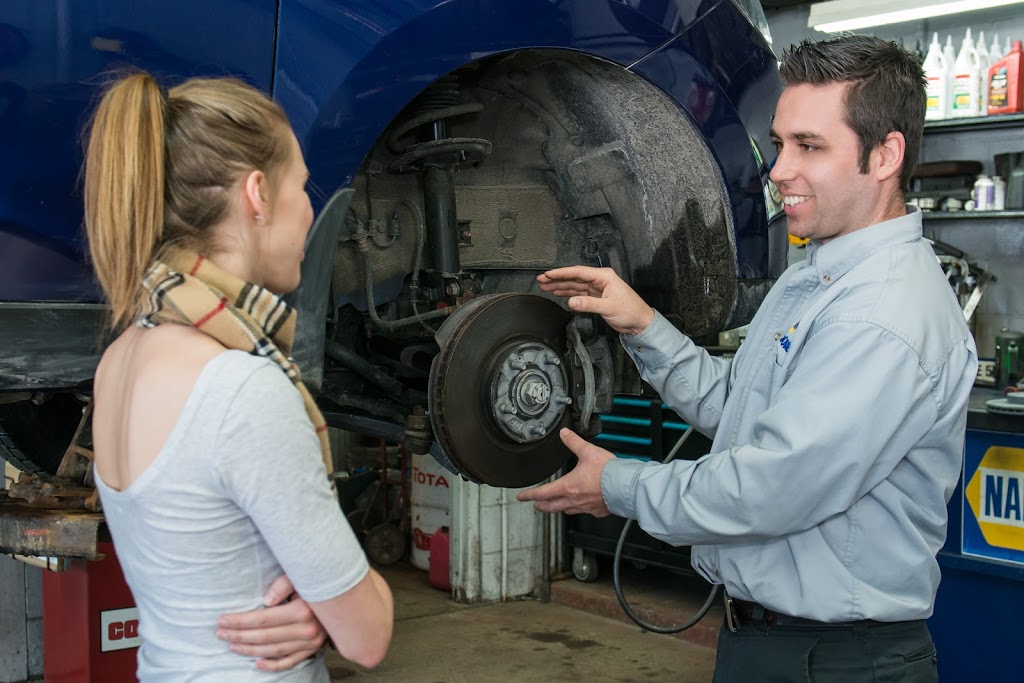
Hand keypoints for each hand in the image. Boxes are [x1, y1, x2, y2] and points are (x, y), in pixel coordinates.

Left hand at [217, 575, 326, 671]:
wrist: (344, 598)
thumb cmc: (319, 583)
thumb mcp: (303, 576)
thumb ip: (284, 584)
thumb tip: (266, 600)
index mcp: (303, 611)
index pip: (263, 620)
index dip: (241, 621)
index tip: (223, 620)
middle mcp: (307, 630)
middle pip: (265, 637)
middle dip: (239, 635)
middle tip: (221, 633)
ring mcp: (310, 643)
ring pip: (273, 651)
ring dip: (250, 650)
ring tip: (232, 645)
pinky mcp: (312, 650)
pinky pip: (289, 662)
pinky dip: (272, 665)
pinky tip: (257, 663)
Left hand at [516, 428, 613, 515]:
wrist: (626, 486)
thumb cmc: (609, 472)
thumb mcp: (588, 451)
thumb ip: (574, 442)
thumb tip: (564, 433)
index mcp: (568, 486)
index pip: (543, 493)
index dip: (530, 495)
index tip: (522, 497)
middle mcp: (574, 499)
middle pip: (551, 507)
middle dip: (541, 506)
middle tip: (535, 505)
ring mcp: (586, 507)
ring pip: (566, 511)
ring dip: (558, 508)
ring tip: (555, 506)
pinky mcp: (598, 511)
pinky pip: (583, 512)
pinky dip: (578, 509)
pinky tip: (580, 506)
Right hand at [537, 266, 654, 335]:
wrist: (640, 322)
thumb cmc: (630, 311)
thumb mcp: (608, 307)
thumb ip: (589, 304)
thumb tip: (570, 301)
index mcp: (603, 276)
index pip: (578, 272)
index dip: (561, 273)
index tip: (547, 274)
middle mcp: (599, 280)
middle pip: (574, 277)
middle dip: (557, 279)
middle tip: (541, 280)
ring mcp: (597, 289)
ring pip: (575, 285)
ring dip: (560, 286)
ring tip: (545, 287)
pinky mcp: (596, 298)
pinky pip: (579, 293)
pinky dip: (568, 293)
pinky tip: (558, 293)